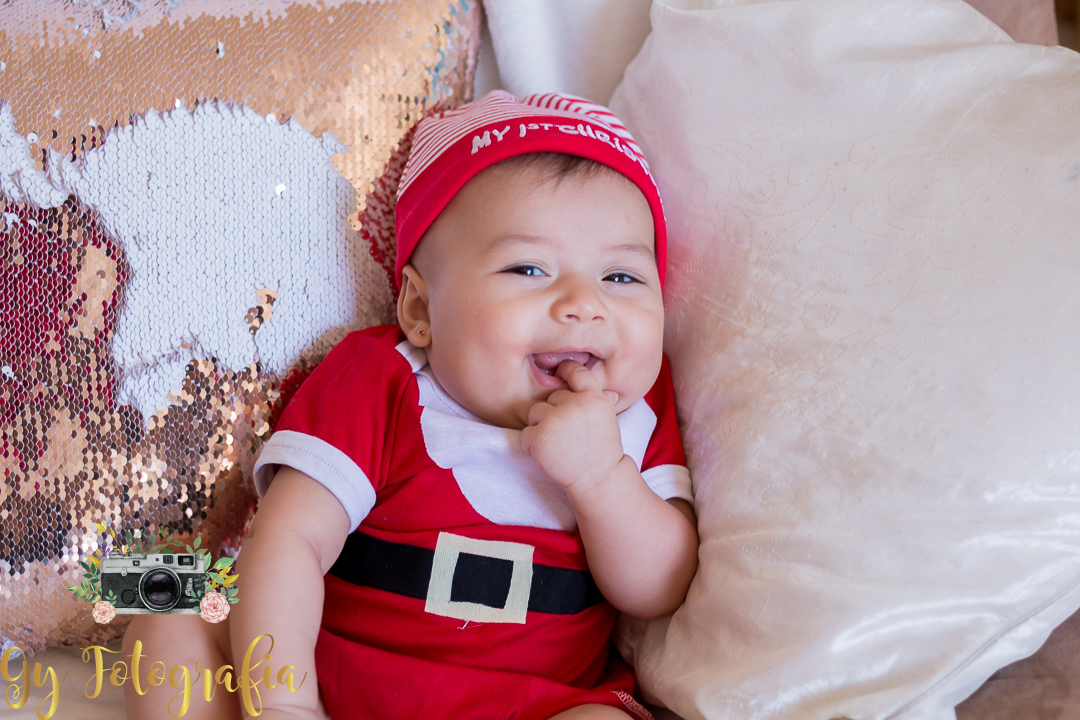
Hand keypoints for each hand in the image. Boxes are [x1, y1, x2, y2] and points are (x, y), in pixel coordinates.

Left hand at [520, 360, 624, 493]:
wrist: (598, 479)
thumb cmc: (601, 449)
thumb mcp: (607, 418)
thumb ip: (599, 399)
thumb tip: (598, 385)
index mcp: (594, 398)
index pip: (576, 371)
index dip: (566, 369)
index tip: (560, 372)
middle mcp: (575, 405)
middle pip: (551, 396)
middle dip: (554, 412)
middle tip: (567, 433)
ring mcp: (555, 420)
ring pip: (535, 412)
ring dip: (541, 426)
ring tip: (558, 443)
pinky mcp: (539, 437)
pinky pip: (526, 432)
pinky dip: (533, 444)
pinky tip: (549, 453)